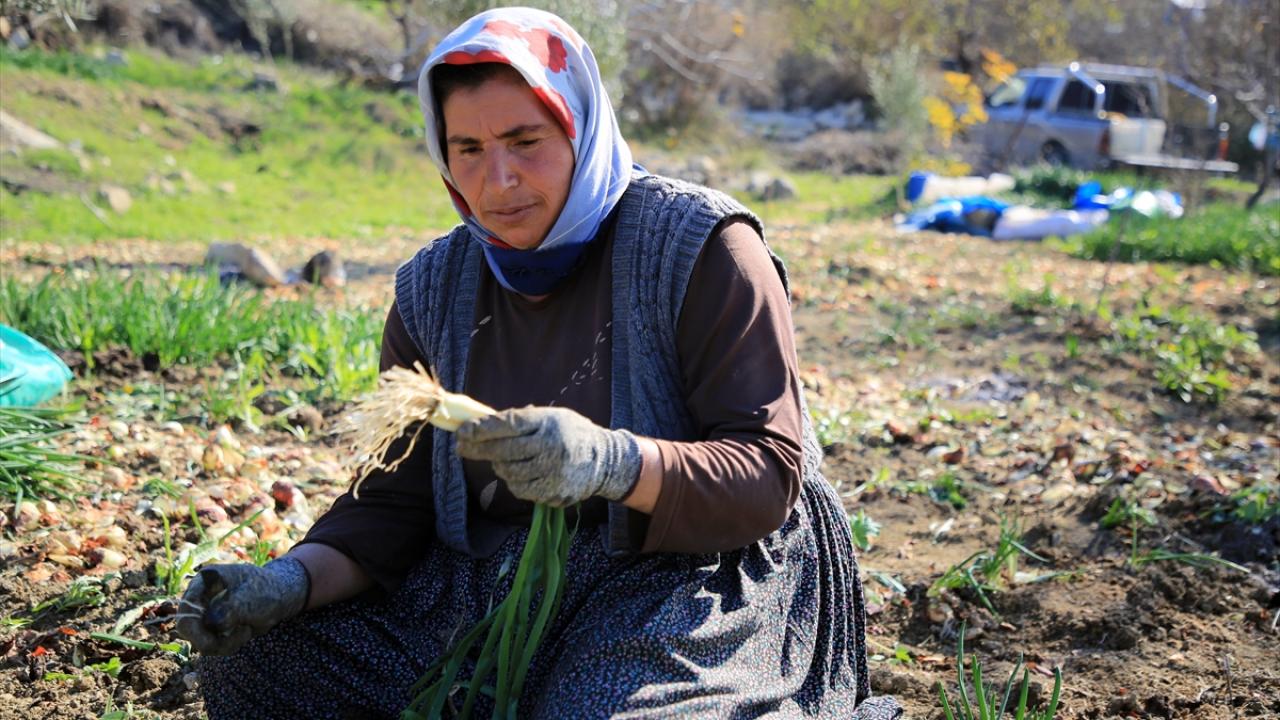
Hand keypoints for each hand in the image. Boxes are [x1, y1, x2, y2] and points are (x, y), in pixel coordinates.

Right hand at [175, 557, 308, 655]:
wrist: (282, 595)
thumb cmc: (266, 590)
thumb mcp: (249, 598)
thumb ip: (228, 610)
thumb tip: (212, 624)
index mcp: (205, 582)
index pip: (185, 609)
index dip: (193, 627)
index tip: (211, 640)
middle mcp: (201, 598)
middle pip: (188, 629)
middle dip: (210, 640)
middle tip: (236, 638)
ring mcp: (207, 614)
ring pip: (201, 641)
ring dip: (224, 643)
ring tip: (246, 630)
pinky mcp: (216, 628)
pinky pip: (214, 646)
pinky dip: (229, 645)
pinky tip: (246, 632)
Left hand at [456, 406, 641, 506]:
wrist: (604, 460)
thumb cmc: (570, 433)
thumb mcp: (550, 417)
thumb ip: (521, 420)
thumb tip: (481, 424)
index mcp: (548, 423)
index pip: (508, 424)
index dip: (482, 428)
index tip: (463, 431)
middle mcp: (551, 446)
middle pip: (503, 450)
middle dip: (477, 448)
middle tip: (461, 447)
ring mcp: (553, 471)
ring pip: (509, 472)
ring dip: (499, 465)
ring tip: (500, 459)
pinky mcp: (554, 491)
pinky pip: (520, 489)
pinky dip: (514, 482)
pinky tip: (518, 474)